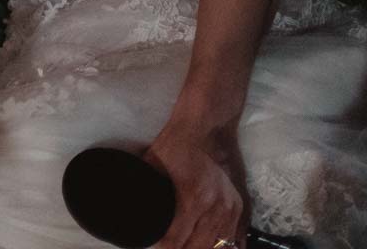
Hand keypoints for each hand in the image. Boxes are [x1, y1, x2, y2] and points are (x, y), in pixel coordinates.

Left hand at [142, 122, 248, 248]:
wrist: (205, 130)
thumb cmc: (174, 147)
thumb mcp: (151, 166)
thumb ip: (143, 187)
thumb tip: (127, 204)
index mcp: (192, 199)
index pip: (175, 239)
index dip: (163, 246)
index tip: (156, 245)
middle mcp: (215, 208)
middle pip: (198, 248)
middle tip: (171, 248)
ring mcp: (230, 209)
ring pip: (219, 247)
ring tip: (188, 247)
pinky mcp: (239, 207)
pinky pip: (235, 239)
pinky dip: (222, 247)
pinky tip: (211, 247)